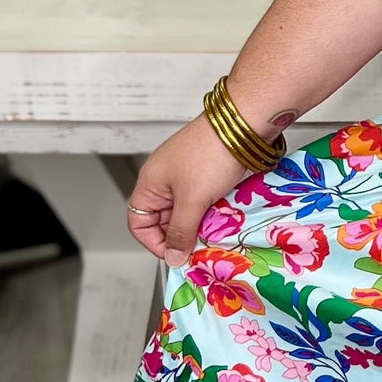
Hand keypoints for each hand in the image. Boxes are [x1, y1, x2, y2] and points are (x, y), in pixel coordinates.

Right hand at [126, 115, 249, 265]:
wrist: (243, 124)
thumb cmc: (211, 155)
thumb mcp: (192, 200)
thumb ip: (180, 231)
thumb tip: (172, 257)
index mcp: (150, 183)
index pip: (138, 223)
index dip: (154, 242)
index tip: (176, 254)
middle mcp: (164, 180)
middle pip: (163, 220)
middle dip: (181, 235)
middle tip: (199, 247)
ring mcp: (186, 176)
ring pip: (186, 212)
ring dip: (199, 224)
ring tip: (214, 233)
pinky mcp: (206, 174)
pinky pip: (203, 202)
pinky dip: (211, 212)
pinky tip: (224, 218)